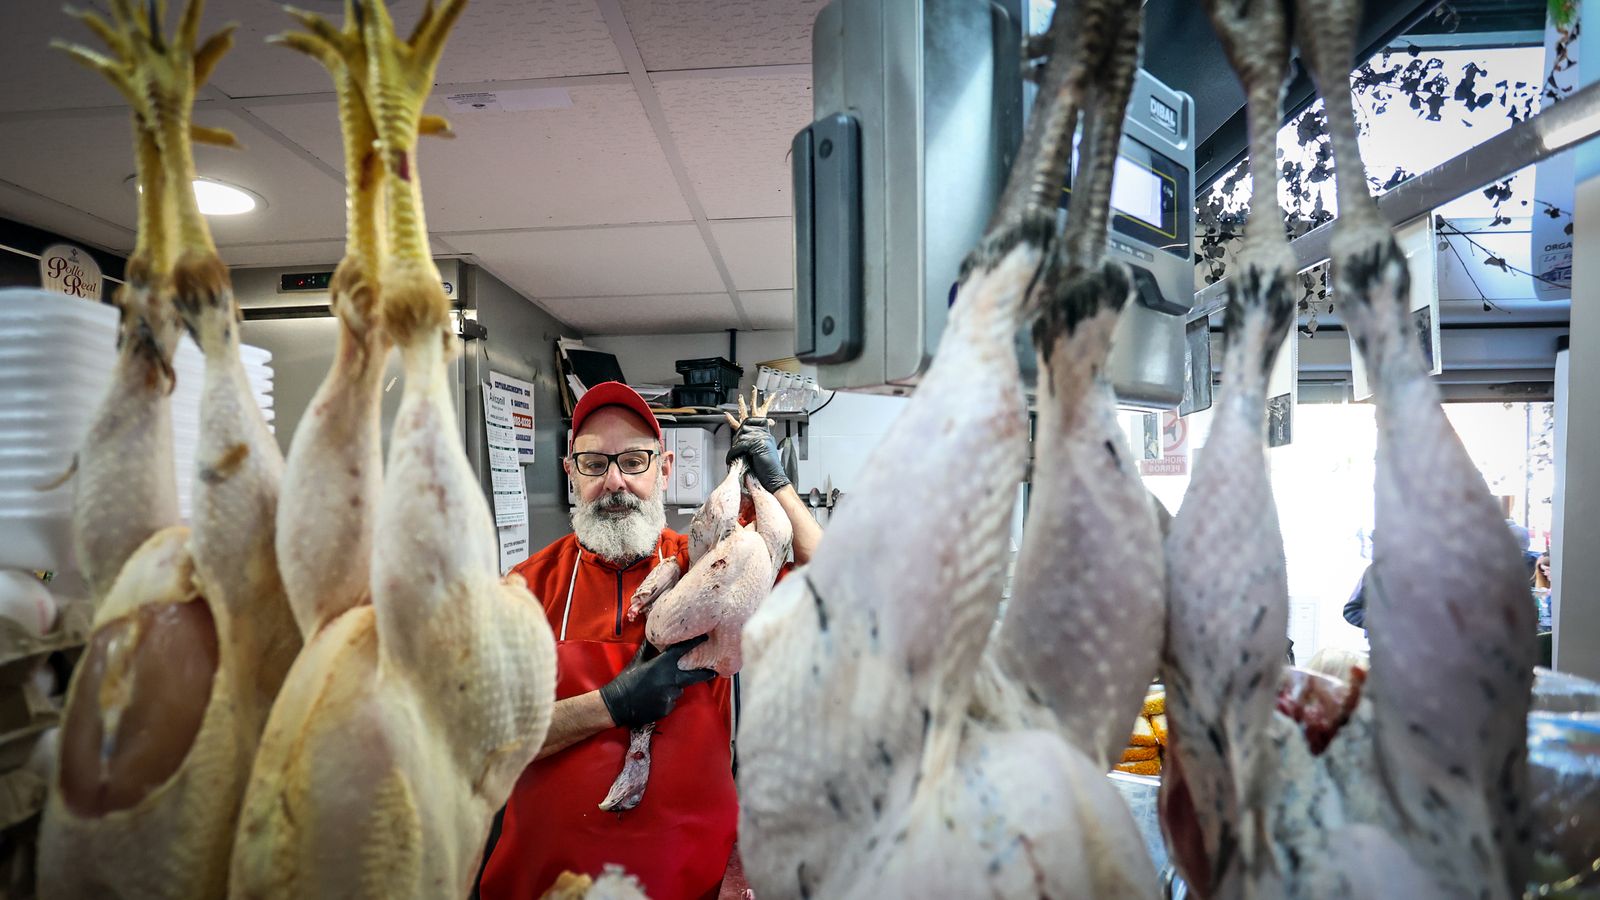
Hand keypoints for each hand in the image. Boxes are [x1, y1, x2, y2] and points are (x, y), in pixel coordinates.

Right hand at [599, 637, 716, 728]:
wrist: (616, 704)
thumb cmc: (626, 680)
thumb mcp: (637, 661)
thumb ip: (648, 648)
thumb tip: (653, 635)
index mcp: (662, 664)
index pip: (683, 650)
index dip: (695, 643)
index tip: (706, 638)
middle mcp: (670, 679)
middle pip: (695, 676)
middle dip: (706, 673)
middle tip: (714, 672)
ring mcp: (670, 695)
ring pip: (679, 690)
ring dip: (674, 688)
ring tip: (657, 689)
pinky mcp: (667, 708)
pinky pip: (671, 702)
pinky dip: (666, 700)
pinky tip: (654, 699)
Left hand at [726, 418, 790, 493]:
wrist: (774, 480)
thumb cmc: (766, 470)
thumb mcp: (759, 452)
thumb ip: (751, 443)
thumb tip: (737, 439)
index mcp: (766, 434)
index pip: (752, 420)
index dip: (743, 426)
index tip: (738, 435)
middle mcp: (765, 434)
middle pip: (744, 428)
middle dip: (736, 439)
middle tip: (734, 450)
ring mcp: (763, 438)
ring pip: (741, 436)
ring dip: (734, 447)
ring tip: (733, 455)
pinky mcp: (758, 445)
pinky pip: (740, 446)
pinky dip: (733, 453)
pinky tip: (732, 459)